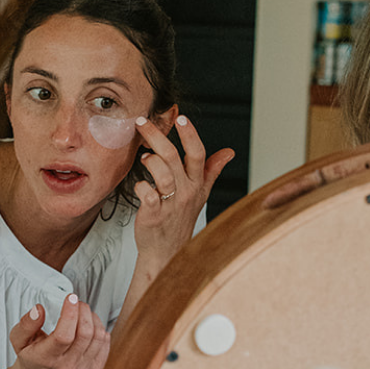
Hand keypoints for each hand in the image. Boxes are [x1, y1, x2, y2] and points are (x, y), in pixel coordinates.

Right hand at [10, 293, 109, 368]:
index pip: (64, 336)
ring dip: (93, 318)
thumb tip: (38, 310)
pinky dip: (100, 329)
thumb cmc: (30, 357)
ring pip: (98, 337)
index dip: (70, 314)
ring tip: (83, 313)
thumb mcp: (18, 340)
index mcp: (45, 359)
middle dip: (83, 311)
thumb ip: (26, 324)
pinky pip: (104, 343)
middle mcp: (66, 366)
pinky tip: (90, 325)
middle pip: (84, 334)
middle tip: (76, 303)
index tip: (70, 299)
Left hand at [129, 113, 234, 268]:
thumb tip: (229, 152)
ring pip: (161, 173)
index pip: (197, 154)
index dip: (190, 135)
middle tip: (141, 121)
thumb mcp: (201, 194)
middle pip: (173, 157)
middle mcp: (187, 191)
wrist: (167, 251)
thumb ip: (212, 170)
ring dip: (149, 160)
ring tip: (143, 156)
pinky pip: (147, 194)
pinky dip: (140, 186)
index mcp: (198, 183)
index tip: (180, 117)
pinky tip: (140, 185)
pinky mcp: (154, 215)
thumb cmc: (180, 219)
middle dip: (156, 135)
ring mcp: (171, 204)